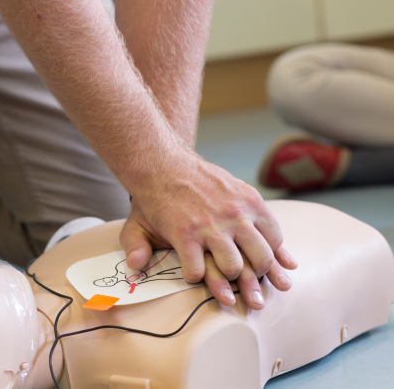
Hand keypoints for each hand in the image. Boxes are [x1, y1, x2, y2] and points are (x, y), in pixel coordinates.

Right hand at [119, 152, 297, 307]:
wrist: (160, 163)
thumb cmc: (196, 179)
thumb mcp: (236, 191)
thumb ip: (262, 225)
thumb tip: (292, 264)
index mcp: (251, 203)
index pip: (274, 241)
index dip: (270, 260)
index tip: (265, 271)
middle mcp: (236, 215)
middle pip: (260, 259)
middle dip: (255, 278)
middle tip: (248, 289)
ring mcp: (210, 226)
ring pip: (232, 268)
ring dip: (226, 280)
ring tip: (219, 280)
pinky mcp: (184, 234)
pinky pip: (197, 270)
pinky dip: (194, 277)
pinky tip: (191, 273)